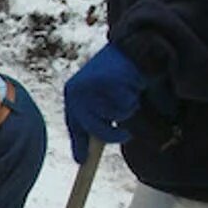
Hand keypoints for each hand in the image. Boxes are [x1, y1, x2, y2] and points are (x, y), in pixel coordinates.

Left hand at [64, 43, 146, 162]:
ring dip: (125, 110)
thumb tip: (92, 148)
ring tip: (127, 92)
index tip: (81, 161)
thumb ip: (97, 116)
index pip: (74, 124)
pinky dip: (133, 100)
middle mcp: (78, 91)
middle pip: (93, 127)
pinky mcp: (110, 82)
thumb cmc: (118, 73)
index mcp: (73, 93)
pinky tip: (132, 83)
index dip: (79, 144)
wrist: (133, 46)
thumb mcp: (101, 96)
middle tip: (125, 134)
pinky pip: (125, 105)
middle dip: (111, 134)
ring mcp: (93, 87)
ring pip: (113, 117)